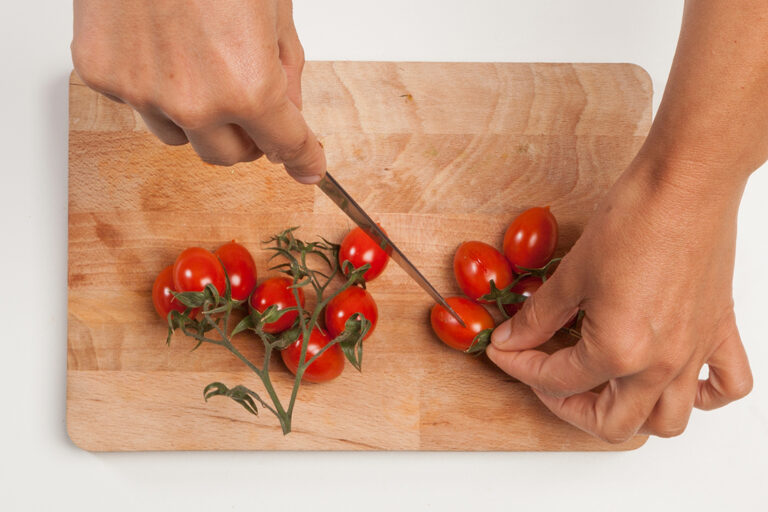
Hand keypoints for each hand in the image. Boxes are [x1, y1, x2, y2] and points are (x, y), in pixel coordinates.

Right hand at [72, 0, 324, 182]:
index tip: (307, 166)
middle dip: (248, 139)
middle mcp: (195, 102)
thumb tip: (288, 109)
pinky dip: (155, 86)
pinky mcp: (102, 75)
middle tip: (254, 111)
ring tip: (200, 65)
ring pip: (180, 137)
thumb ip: (285, 69)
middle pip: (228, 157)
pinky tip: (161, 42)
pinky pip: (138, 103)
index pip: (286, 146)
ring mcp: (143, 92)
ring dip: (199, 118)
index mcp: (250, 87)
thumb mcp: (275, 9)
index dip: (303, 157)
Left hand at [487, 162, 752, 441]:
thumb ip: (539, 316)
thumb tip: (513, 336)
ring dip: (630, 416)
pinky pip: (726, 386)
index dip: (519, 367)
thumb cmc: (635, 218)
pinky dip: (701, 395)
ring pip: (668, 421)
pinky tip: (671, 379)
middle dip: (567, 407)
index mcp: (620, 350)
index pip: (557, 379)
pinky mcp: (719, 331)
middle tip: (544, 378)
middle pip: (612, 423)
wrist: (685, 183)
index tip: (504, 351)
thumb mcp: (573, 273)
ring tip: (600, 387)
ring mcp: (693, 352)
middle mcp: (661, 363)